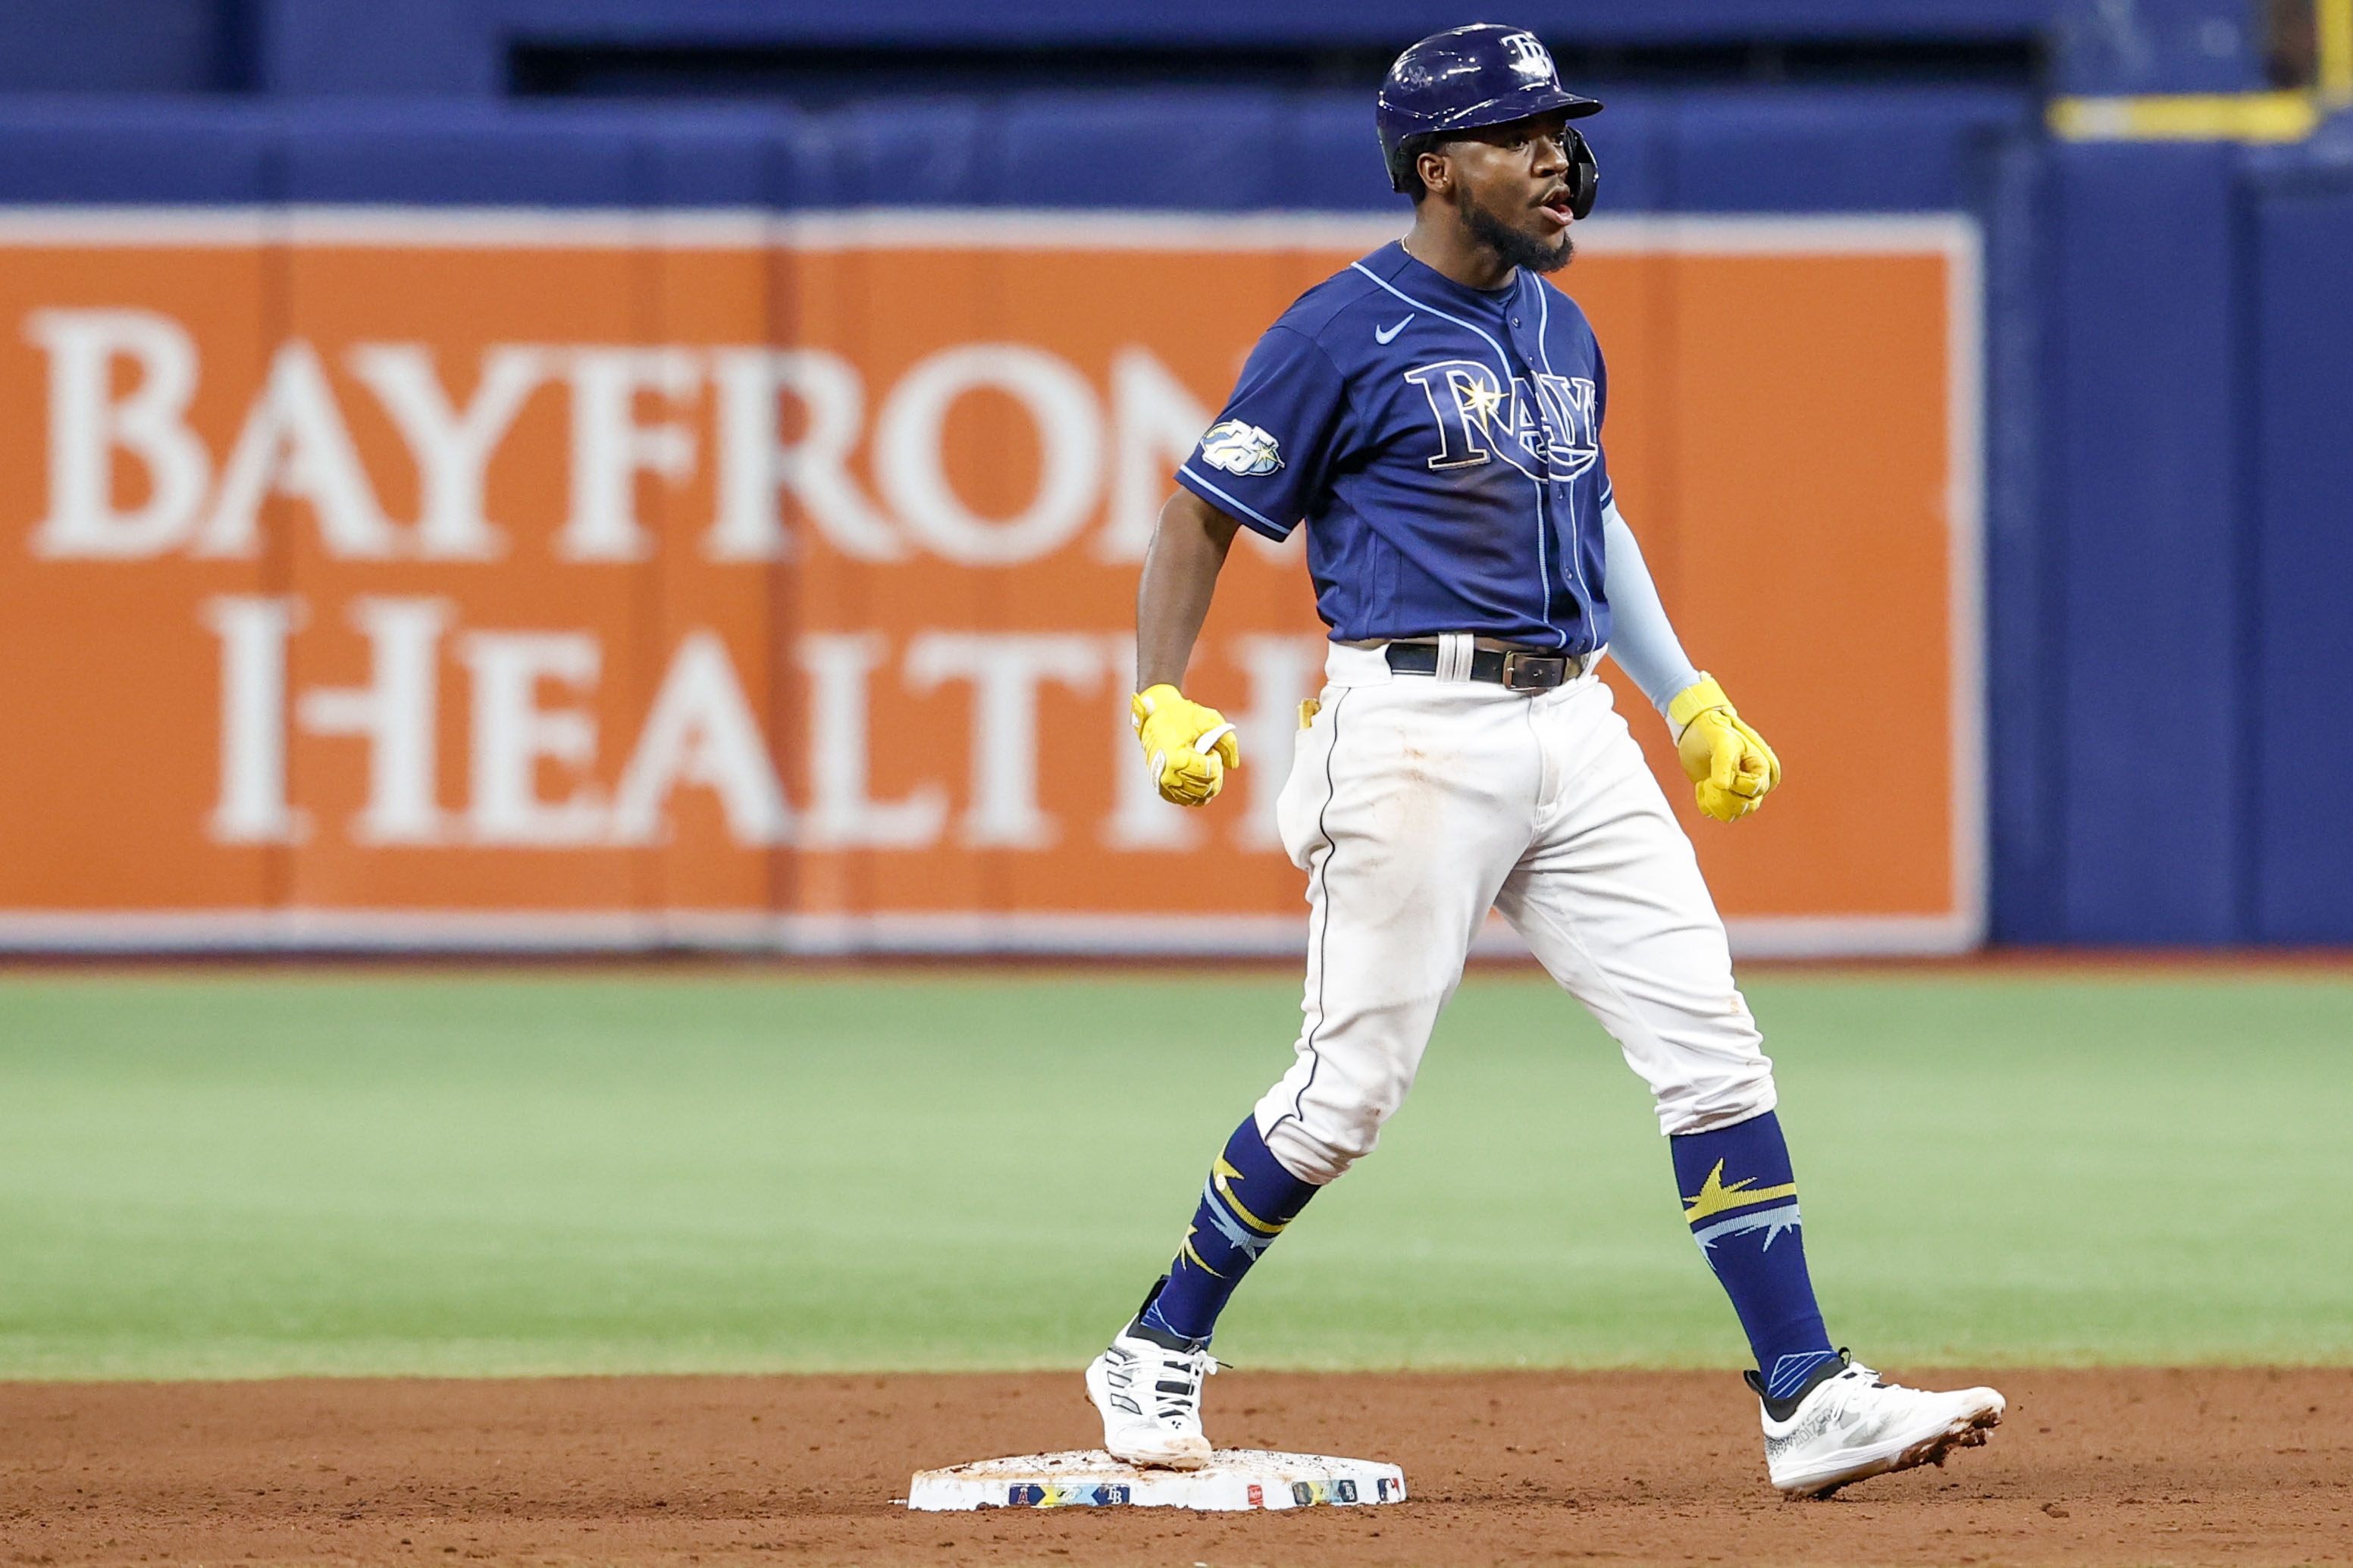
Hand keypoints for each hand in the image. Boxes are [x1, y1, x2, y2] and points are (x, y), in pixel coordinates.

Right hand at [1132, 684, 1241, 806]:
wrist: (1153, 717)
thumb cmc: (1181, 716)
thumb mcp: (1209, 720)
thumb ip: (1228, 741)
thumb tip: (1232, 765)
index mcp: (1178, 759)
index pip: (1211, 773)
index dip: (1216, 760)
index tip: (1209, 749)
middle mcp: (1169, 776)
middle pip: (1207, 788)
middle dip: (1214, 772)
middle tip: (1206, 756)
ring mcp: (1164, 785)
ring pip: (1198, 798)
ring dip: (1206, 783)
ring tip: (1199, 765)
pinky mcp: (1161, 788)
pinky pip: (1186, 800)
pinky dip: (1196, 792)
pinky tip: (1196, 778)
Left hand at [1668, 674, 1780, 822]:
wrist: (1695, 730)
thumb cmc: (1714, 731)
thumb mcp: (1721, 741)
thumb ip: (1723, 763)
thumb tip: (1722, 787)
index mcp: (1761, 769)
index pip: (1755, 788)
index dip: (1736, 783)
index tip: (1721, 768)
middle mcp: (1753, 785)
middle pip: (1747, 807)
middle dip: (1724, 797)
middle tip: (1709, 780)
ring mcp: (1737, 794)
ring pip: (1732, 815)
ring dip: (1714, 802)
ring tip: (1705, 782)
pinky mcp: (1720, 799)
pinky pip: (1715, 814)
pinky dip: (1705, 803)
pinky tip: (1702, 785)